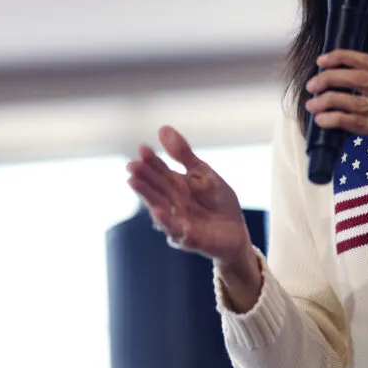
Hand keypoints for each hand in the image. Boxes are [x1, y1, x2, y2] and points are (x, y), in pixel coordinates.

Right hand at [126, 126, 252, 265]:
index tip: (142, 148)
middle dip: (144, 178)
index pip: (160, 171)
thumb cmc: (217, 202)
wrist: (236, 232)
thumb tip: (162, 128)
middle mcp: (172, 204)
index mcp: (176, 186)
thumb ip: (184, 155)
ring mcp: (178, 222)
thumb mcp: (204, 174)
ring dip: (148, 197)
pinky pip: (178, 232)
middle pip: (156, 189)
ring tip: (135, 184)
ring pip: (161, 209)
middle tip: (132, 166)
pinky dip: (169, 223)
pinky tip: (159, 213)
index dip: (151, 161)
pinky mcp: (190, 239)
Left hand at [305, 49, 367, 190]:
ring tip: (311, 105)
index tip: (321, 61)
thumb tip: (339, 92)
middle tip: (312, 85)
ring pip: (355, 100)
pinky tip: (322, 120)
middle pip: (359, 77)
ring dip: (328, 100)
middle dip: (330, 78)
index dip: (342, 58)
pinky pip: (357, 122)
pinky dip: (335, 119)